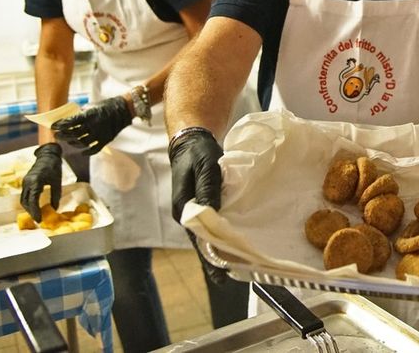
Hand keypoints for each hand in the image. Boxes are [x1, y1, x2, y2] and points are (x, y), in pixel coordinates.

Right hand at [20, 143, 63, 222]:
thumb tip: (54, 209)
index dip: (35, 211)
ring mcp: (25, 182)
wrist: (47, 155)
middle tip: (38, 220)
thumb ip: (55, 196)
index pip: (32, 200)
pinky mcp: (25, 182)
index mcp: (35, 181)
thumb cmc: (54, 167)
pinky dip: (28, 202)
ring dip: (29, 208)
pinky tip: (35, 207)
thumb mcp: (57, 182)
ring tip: (37, 215)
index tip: (39, 219)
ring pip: (23, 199)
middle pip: (25, 202)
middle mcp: (27, 182)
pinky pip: (24, 195)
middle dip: (31, 212)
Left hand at [52, 96, 133, 154]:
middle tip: (57, 135)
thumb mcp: (92, 106)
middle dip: (63, 135)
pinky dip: (87, 152)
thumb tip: (70, 119)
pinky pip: (94, 149)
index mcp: (89, 115)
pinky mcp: (106, 140)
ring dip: (73, 143)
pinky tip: (82, 152)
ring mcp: (99, 133)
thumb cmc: (106, 106)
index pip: (70, 122)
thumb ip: (81, 113)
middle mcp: (93, 125)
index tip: (54, 126)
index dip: (60, 125)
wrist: (124, 109)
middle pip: (73, 133)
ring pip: (82, 142)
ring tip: (68, 141)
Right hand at [169, 127, 225, 282]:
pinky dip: (220, 234)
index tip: (221, 275)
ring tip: (236, 265)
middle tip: (232, 276)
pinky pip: (210, 224)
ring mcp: (191, 210)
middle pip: (201, 241)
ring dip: (219, 247)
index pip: (198, 238)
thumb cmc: (198, 154)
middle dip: (215, 258)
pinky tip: (232, 242)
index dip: (209, 257)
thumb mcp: (206, 168)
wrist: (191, 142)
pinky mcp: (200, 205)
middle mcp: (185, 214)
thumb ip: (209, 190)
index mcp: (182, 207)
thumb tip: (213, 215)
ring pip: (206, 234)